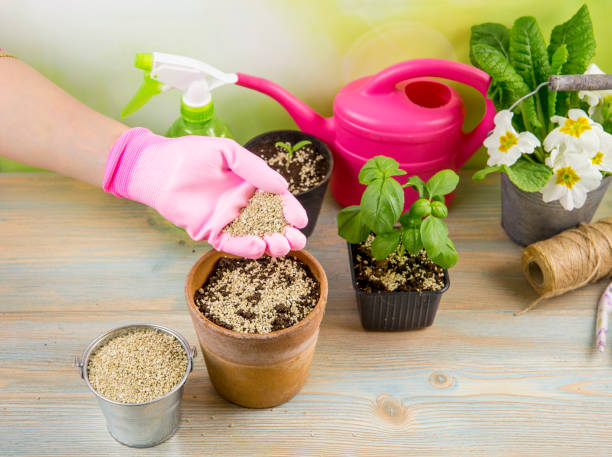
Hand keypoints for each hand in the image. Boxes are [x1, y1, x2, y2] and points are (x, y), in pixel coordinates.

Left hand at [103, 128, 306, 257]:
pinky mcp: (212, 232)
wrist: (157, 168)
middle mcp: (242, 205)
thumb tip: (282, 187)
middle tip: (296, 240)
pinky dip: (246, 248)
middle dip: (286, 234)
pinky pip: (232, 244)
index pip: (277, 201)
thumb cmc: (191, 154)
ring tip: (280, 245)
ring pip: (255, 237)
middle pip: (271, 224)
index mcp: (251, 185)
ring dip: (270, 244)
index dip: (290, 211)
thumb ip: (255, 169)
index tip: (300, 220)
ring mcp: (228, 220)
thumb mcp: (229, 152)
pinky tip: (258, 246)